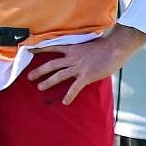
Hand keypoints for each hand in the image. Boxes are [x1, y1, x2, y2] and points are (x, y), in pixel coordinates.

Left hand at [30, 25, 145, 104]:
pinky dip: (69, 95)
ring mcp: (79, 67)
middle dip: (39, 71)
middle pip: (51, 65)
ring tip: (39, 88)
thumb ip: (80, 50)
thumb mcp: (88, 43)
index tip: (29, 51)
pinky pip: (75, 87)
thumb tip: (79, 53)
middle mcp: (72, 58)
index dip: (40, 49)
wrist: (116, 47)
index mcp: (72, 48)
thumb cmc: (106, 45)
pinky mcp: (86, 76)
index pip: (52, 47)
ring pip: (59, 75)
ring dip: (48, 82)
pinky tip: (65, 102)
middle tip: (29, 77)